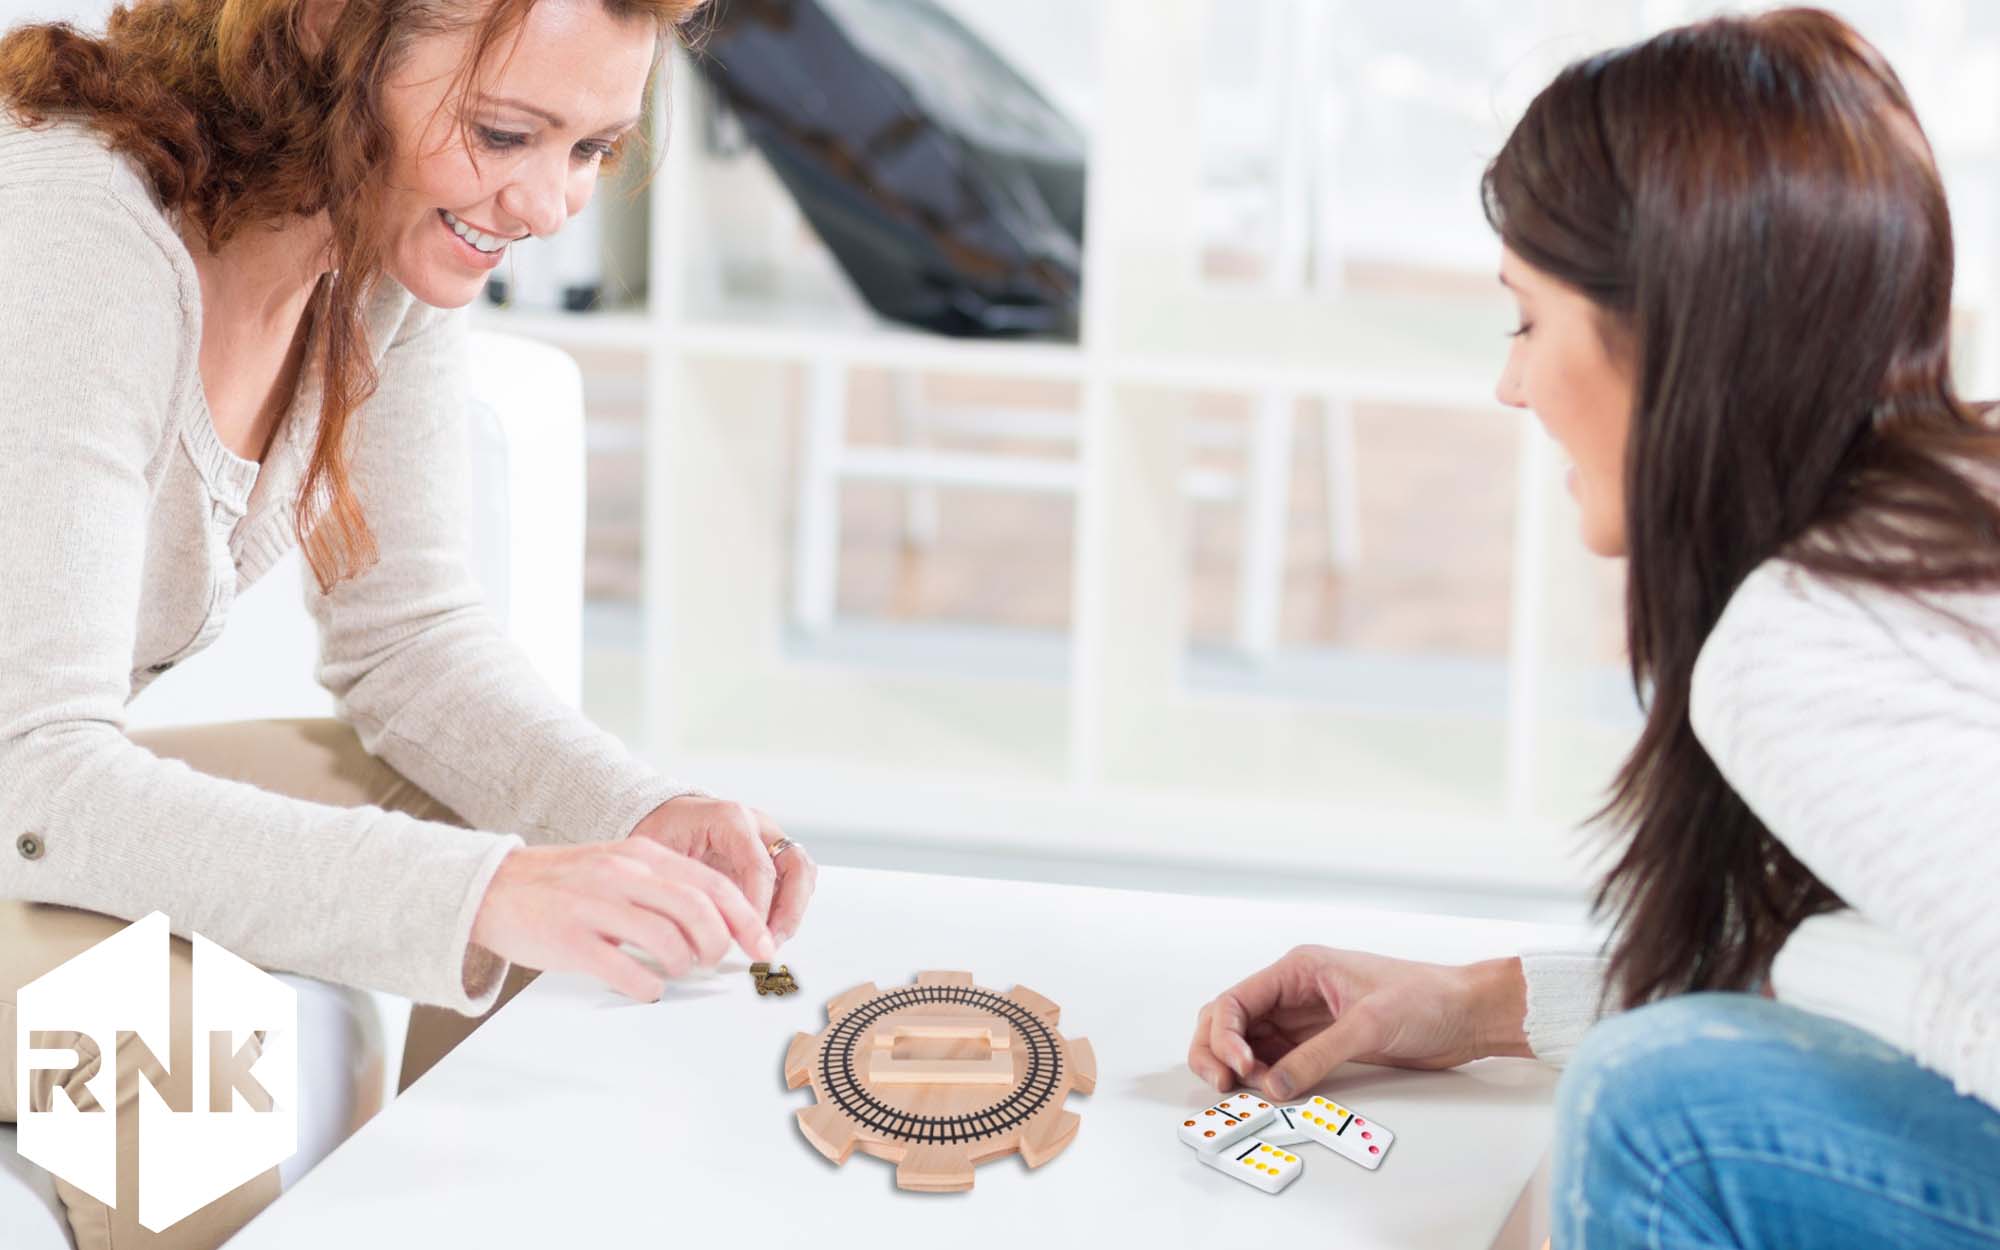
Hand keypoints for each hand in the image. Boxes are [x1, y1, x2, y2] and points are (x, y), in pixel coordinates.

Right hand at [470, 838, 776, 1001]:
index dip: (746, 918)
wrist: (493, 887)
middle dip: (721, 944)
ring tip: (677, 970)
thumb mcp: (618, 864)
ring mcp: (595, 906)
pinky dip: (648, 986)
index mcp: (641, 854)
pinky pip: (626, 970)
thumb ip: (664, 884)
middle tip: (718, 962)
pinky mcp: (571, 941)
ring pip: (668, 940)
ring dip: (684, 965)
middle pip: (698, 910)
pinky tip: (646, 986)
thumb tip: (720, 918)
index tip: (763, 946)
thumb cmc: (563, 883)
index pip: (712, 884)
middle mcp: (622, 874)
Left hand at [629, 796, 816, 944]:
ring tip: (770, 940)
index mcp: (730, 819)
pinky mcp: (772, 855)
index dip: (758, 906)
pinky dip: (788, 907)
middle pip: (795, 865)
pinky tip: (766, 930)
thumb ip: (678, 884)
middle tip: (770, 941)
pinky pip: (795, 880)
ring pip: (803, 872)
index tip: (749, 935)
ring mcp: (769, 839)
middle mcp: (757, 825)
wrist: (665, 816)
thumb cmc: (661, 832)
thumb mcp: (659, 853)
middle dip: (789, 910)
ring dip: (793, 910)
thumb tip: (695, 929)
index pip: (759, 866)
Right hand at [1187, 946, 1531, 1101]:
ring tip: (1240, 1092)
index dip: (1225, 1034)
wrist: (1466, 1014)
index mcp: (1299, 969)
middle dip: (1215, 1049)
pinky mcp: (1320, 1044)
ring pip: (1247, 1042)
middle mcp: (1294, 992)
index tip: (1237, 1067)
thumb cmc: (1427, 998)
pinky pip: (1275, 1061)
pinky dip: (1262, 1078)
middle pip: (1230, 1019)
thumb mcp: (1367, 1025)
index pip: (1237, 999)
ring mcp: (1304, 1020)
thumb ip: (1316, 1056)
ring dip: (1235, 1066)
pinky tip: (1265, 1093)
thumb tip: (1274, 1085)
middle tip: (1222, 1084)